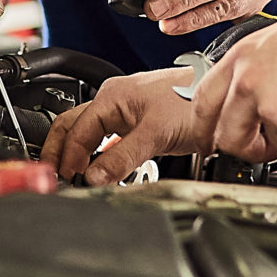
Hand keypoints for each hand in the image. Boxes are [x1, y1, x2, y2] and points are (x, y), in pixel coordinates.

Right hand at [42, 69, 208, 184]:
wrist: (222, 98)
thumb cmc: (192, 102)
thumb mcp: (155, 133)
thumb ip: (122, 157)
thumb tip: (93, 177)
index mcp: (111, 97)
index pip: (76, 130)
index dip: (68, 157)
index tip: (66, 179)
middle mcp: (113, 101)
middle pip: (72, 126)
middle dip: (59, 151)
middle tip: (53, 176)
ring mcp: (124, 111)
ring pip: (88, 133)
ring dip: (78, 154)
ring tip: (73, 176)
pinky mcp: (137, 123)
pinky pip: (107, 139)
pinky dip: (98, 155)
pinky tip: (99, 169)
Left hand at [190, 11, 276, 161]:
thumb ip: (256, 69)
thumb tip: (246, 96)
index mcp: (242, 58)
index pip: (203, 102)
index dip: (202, 129)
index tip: (206, 143)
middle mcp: (249, 85)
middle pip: (229, 137)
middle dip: (246, 149)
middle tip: (261, 149)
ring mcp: (272, 111)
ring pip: (273, 146)